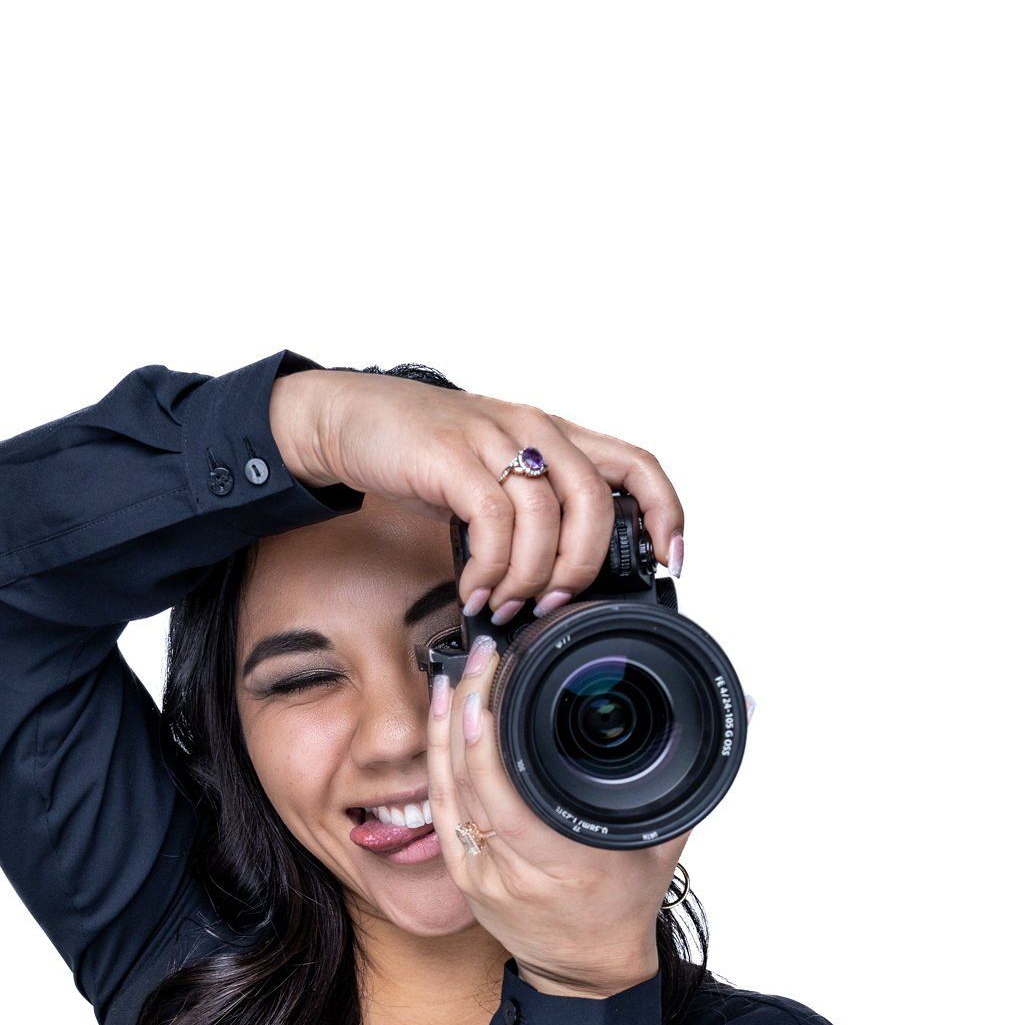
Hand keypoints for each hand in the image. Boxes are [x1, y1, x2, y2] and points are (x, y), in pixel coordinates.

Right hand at [269, 367, 684, 617]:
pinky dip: (489, 571)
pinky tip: (474, 591)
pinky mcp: (453, 457)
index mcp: (556, 435)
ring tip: (502, 606)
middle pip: (596, 502)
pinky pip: (493, 523)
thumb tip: (564, 583)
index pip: (638, 465)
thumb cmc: (425, 454)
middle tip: (553, 604)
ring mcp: (494, 439)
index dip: (665, 515)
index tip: (670, 563)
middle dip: (581, 568)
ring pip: (545, 518)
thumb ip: (534, 514)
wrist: (352, 418)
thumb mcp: (494, 477)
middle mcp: (535, 429)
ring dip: (528, 579)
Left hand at [426, 633, 689, 996]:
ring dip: (443, 731)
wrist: (586, 973)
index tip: (494, 680)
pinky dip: (438, 765)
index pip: (507, 791)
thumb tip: (738, 713)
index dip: (487, 736)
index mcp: (563, 864)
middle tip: (478, 660)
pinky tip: (442, 728)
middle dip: (465, 711)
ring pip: (446, 791)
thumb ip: (695, 778)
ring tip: (453, 677)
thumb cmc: (626, 907)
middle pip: (469, 780)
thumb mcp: (664, 845)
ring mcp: (482, 875)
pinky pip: (442, 812)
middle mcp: (514, 871)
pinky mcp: (464, 876)